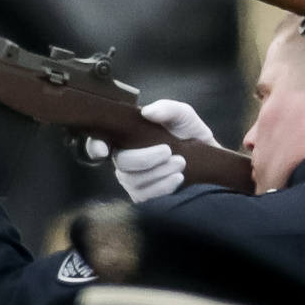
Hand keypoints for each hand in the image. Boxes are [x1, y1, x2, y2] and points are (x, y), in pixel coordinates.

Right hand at [84, 99, 215, 203]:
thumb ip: (167, 109)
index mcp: (126, 138)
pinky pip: (144, 196)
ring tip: (181, 162)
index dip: (95, 147)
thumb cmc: (189, 133)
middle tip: (168, 151)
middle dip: (145, 159)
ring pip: (133, 181)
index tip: (104, 151)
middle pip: (121, 163)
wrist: (208, 157)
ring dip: (158, 173)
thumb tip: (147, 112)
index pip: (99, 142)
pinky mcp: (144, 195)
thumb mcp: (182, 115)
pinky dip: (162, 187)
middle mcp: (124, 159)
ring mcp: (132, 179)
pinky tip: (177, 178)